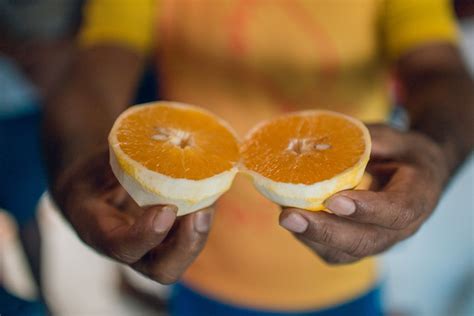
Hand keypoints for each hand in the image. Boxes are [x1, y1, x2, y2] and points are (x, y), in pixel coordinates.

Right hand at [52, 149, 213, 283]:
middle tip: (201, 214)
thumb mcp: (97, 163)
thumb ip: (124, 159)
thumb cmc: (94, 173)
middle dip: (186, 246)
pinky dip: (202, 218)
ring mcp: (150, 249)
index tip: (167, 210)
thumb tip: (164, 142)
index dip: (146, 235)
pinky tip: (211, 192)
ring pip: (181, 258)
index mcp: (96, 229)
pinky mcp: (167, 241)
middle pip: (161, 269)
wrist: (93, 190)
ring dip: (199, 233)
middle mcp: (126, 249)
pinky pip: (189, 239)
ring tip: (210, 201)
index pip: (120, 247)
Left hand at [279, 124, 448, 263]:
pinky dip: (308, 238)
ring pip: (344, 253)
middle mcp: (400, 228)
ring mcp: (378, 241)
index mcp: (419, 196)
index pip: (397, 210)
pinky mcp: (357, 246)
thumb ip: (366, 139)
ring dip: (310, 237)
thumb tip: (320, 139)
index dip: (367, 209)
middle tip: (289, 216)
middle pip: (364, 241)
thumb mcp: (394, 137)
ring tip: (284, 217)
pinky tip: (289, 216)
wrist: (417, 178)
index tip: (334, 200)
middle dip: (324, 231)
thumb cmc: (403, 154)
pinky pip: (332, 252)